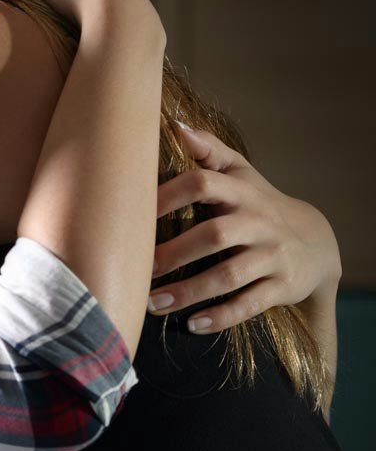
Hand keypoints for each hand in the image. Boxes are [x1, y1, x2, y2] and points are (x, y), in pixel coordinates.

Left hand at [148, 124, 341, 332]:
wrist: (315, 241)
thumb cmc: (257, 201)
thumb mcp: (239, 172)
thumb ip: (207, 150)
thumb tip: (174, 125)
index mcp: (240, 191)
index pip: (202, 183)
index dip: (168, 195)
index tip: (135, 212)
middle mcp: (258, 222)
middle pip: (214, 235)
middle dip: (174, 253)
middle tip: (139, 268)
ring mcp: (272, 256)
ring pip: (229, 276)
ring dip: (189, 292)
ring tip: (152, 303)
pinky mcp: (281, 288)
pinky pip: (250, 305)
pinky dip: (221, 316)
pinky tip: (191, 325)